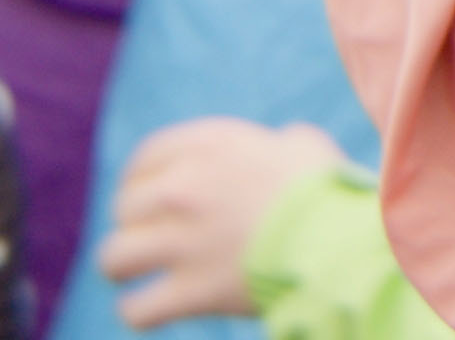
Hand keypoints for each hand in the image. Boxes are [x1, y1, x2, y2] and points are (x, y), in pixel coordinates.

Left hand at [96, 118, 350, 327]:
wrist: (339, 242)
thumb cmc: (328, 192)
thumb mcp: (305, 145)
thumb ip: (279, 142)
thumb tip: (281, 147)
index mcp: (208, 147)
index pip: (144, 159)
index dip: (138, 180)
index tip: (144, 197)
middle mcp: (183, 189)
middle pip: (125, 208)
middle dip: (134, 224)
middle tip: (149, 239)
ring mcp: (182, 243)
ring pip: (114, 257)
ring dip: (121, 266)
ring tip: (132, 276)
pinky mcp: (191, 292)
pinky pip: (137, 308)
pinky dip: (139, 311)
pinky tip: (149, 310)